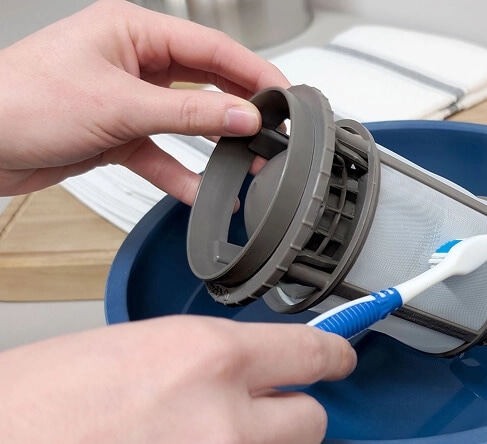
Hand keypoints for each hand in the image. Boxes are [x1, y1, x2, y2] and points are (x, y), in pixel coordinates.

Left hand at [0, 0, 289, 202]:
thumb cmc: (21, 101)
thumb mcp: (119, 106)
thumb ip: (189, 115)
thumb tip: (242, 116)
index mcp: (132, 33)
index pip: (211, 48)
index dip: (253, 72)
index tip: (284, 97)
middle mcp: (132, 62)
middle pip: (205, 84)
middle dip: (239, 110)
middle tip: (274, 131)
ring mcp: (126, 100)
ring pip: (186, 123)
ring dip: (214, 146)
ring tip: (246, 164)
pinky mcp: (117, 135)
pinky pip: (162, 155)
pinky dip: (180, 175)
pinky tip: (200, 192)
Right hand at [0, 316, 355, 443]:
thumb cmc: (8, 422)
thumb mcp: (107, 351)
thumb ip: (182, 360)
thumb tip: (215, 369)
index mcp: (200, 361)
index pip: (308, 354)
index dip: (332, 354)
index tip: (339, 357)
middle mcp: (218, 430)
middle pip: (307, 424)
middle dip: (291, 413)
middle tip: (261, 407)